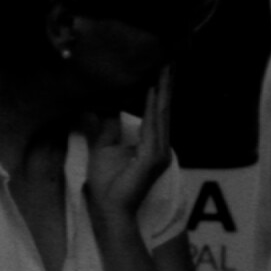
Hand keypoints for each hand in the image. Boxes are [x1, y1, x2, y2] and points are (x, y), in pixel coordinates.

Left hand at [84, 80, 174, 223]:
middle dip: (165, 85)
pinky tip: (151, 91)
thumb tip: (103, 107)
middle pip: (162, 109)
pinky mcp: (153, 158)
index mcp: (151, 144)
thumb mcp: (103, 148)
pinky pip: (153, 127)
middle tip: (168, 61)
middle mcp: (159, 146)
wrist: (110, 208)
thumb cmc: (107, 183)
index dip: (157, 91)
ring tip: (164, 69)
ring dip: (162, 91)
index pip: (154, 112)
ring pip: (160, 114)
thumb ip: (106, 128)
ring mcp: (159, 152)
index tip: (159, 70)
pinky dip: (151, 107)